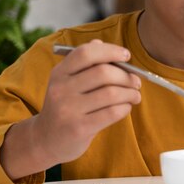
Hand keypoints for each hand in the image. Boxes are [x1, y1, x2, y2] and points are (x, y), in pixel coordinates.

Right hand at [33, 39, 141, 164]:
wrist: (46, 140)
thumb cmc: (65, 106)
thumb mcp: (67, 82)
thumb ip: (84, 62)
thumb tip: (100, 43)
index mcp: (59, 73)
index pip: (86, 53)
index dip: (110, 51)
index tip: (126, 56)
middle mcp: (61, 89)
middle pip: (103, 73)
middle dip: (127, 76)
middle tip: (136, 81)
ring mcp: (69, 110)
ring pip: (111, 93)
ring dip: (130, 93)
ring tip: (135, 95)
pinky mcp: (79, 128)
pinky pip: (112, 112)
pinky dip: (125, 108)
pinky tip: (126, 107)